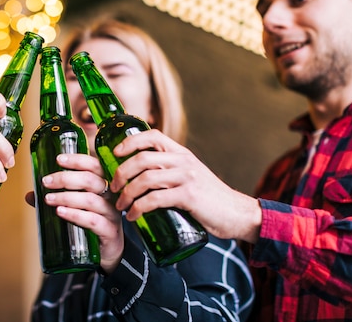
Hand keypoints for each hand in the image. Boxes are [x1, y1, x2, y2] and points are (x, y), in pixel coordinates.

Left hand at [28, 153, 124, 273]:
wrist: (108, 252)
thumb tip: (30, 195)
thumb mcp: (74, 208)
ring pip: (91, 199)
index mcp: (103, 185)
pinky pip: (93, 220)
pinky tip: (61, 212)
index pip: (94, 165)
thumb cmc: (92, 224)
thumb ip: (55, 200)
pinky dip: (75, 215)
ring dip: (66, 197)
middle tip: (46, 181)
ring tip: (48, 199)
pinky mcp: (110, 231)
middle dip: (66, 178)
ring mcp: (111, 214)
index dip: (78, 160)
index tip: (58, 159)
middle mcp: (110, 196)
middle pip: (91, 180)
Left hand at [110, 129, 261, 243]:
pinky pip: (155, 199)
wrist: (237, 214)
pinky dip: (138, 208)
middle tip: (113, 188)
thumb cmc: (209, 199)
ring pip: (145, 179)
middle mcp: (184, 161)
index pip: (153, 135)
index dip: (130, 141)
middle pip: (142, 158)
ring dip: (127, 194)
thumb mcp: (190, 175)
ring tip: (120, 206)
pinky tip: (133, 216)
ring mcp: (187, 177)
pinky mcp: (188, 196)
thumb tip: (140, 175)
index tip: (114, 153)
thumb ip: (171, 171)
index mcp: (182, 153)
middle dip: (121, 173)